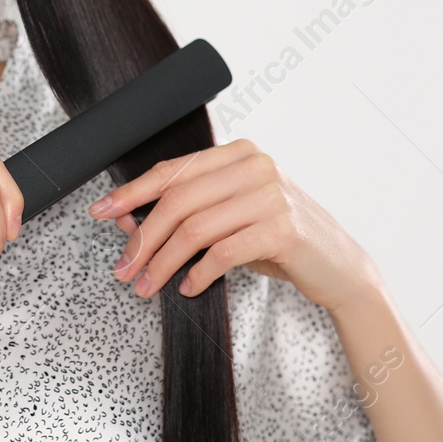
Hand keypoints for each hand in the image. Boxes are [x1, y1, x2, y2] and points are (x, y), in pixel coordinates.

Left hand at [85, 138, 379, 313]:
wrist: (341, 268)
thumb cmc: (277, 241)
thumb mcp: (229, 220)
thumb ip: (185, 214)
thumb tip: (125, 223)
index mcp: (239, 153)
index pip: (173, 170)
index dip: (132, 192)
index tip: (101, 212)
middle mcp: (255, 165)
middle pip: (178, 200)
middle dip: (143, 237)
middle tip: (124, 268)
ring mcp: (271, 195)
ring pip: (195, 228)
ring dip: (163, 262)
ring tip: (147, 286)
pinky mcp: (283, 229)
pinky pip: (223, 252)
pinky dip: (198, 273)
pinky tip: (188, 288)